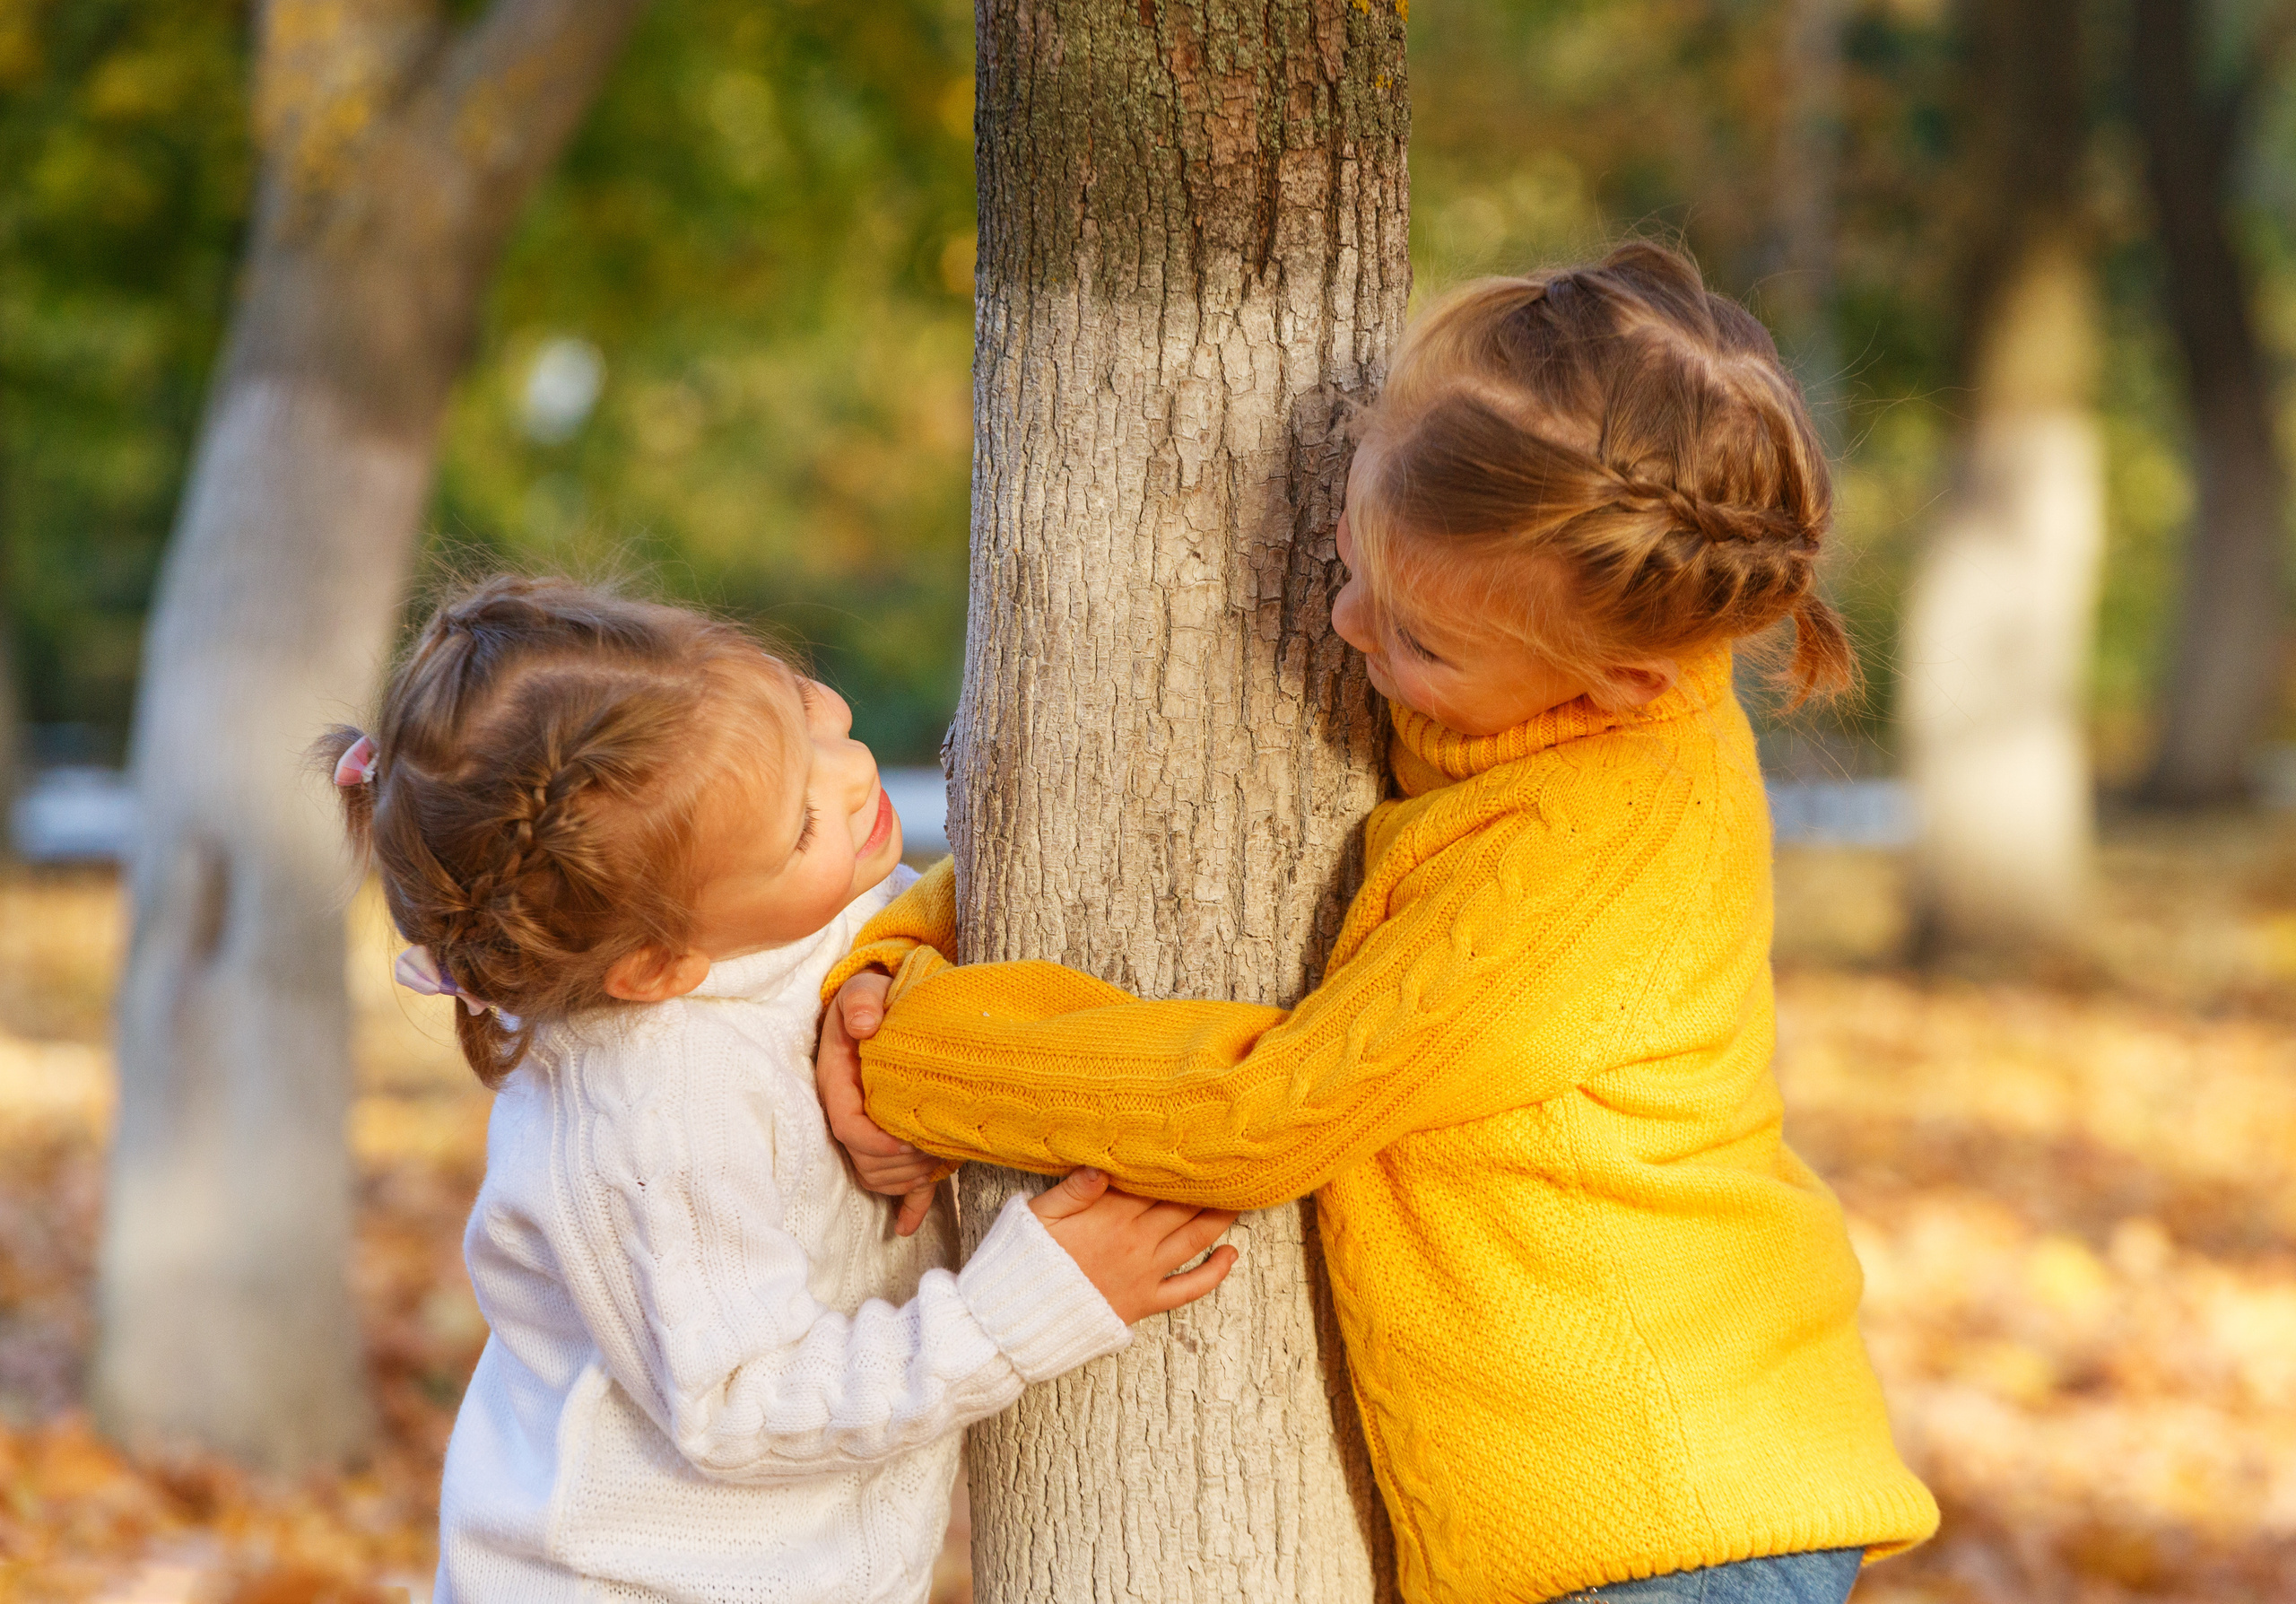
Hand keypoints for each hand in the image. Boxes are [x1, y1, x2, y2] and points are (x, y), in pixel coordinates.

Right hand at [817, 972, 939, 1232]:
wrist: (885, 1006)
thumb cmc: (877, 998)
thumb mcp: (865, 988)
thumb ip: (862, 1000)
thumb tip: (864, 1023)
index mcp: (838, 1083)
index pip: (848, 1128)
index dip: (877, 1141)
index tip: (907, 1136)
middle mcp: (849, 1112)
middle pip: (866, 1162)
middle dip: (902, 1163)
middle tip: (936, 1145)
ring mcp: (868, 1130)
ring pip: (879, 1177)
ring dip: (910, 1177)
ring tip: (939, 1157)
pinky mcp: (888, 1140)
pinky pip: (893, 1186)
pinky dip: (905, 1206)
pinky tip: (909, 1225)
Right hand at [1027, 1168, 1239, 1324]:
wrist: (1014, 1321)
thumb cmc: (1021, 1262)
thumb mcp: (1035, 1215)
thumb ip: (1073, 1189)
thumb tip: (1103, 1163)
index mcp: (1108, 1215)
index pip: (1152, 1181)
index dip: (1176, 1162)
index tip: (1198, 1144)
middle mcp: (1134, 1240)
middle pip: (1180, 1205)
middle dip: (1205, 1184)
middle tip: (1229, 1163)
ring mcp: (1144, 1273)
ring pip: (1193, 1238)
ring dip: (1219, 1216)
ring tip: (1240, 1196)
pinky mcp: (1144, 1302)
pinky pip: (1189, 1289)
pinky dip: (1214, 1272)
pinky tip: (1230, 1254)